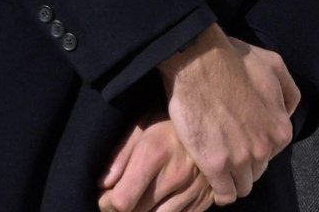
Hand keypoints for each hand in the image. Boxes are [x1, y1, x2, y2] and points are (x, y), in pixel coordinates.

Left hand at [98, 117, 213, 211]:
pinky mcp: (205, 199)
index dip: (107, 203)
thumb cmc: (172, 118)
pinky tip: (164, 198)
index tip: (107, 195)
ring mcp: (192, 190)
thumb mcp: (143, 124)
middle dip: (125, 207)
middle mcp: (174, 176)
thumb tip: (104, 184)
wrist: (214, 115)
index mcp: (154, 154)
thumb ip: (121, 154)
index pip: (121, 202)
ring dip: (146, 211)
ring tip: (145, 195)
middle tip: (125, 193)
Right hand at [157, 24, 298, 204]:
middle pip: (257, 170)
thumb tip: (286, 113)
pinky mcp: (215, 166)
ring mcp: (240, 159)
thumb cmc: (236, 60)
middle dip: (245, 161)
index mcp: (280, 129)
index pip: (272, 153)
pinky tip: (213, 177)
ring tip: (220, 161)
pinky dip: (220, 190)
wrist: (200, 61)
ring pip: (242, 186)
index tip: (243, 137)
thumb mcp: (275, 66)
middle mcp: (264, 149)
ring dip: (233, 176)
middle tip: (229, 146)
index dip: (256, 145)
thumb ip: (288, 93)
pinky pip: (224, 194)